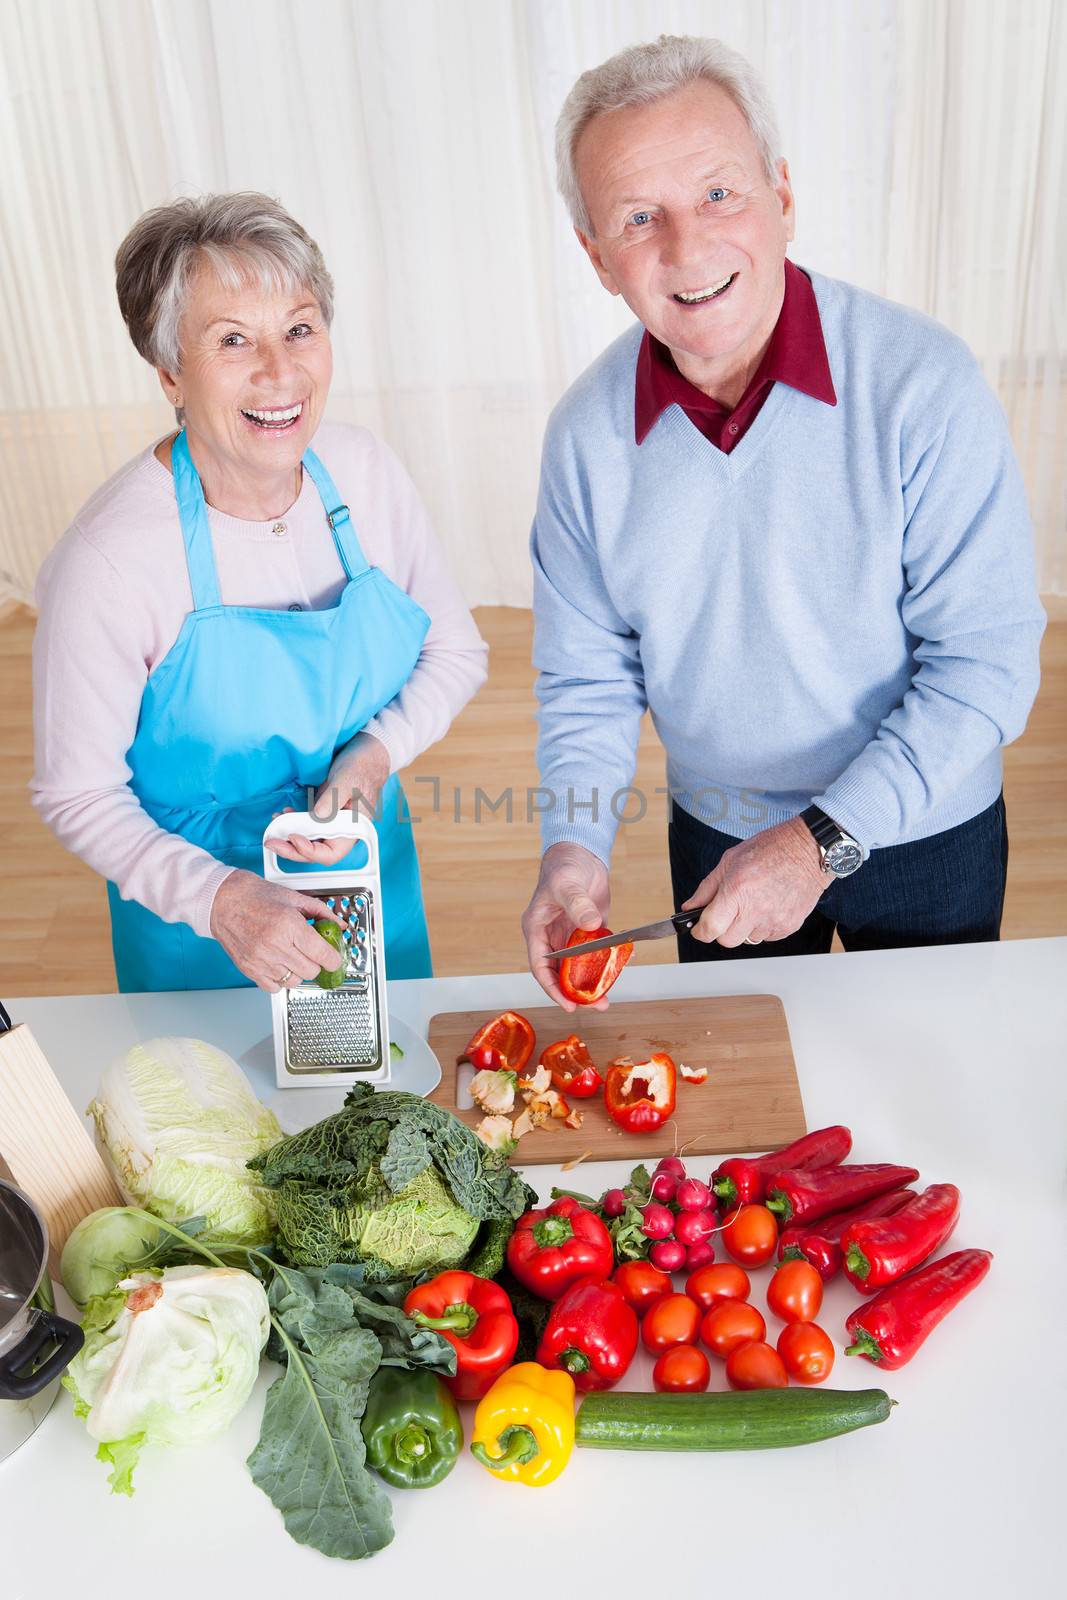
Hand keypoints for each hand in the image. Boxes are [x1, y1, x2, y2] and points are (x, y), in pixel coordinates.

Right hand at [209, 869, 346, 991]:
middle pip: (311, 971)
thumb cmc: (254, 896)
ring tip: (292, 955)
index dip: (334, 958)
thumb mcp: (293, 897)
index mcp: (289, 926)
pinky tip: (279, 963)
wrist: (222, 900)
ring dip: (298, 971)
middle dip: (316, 962)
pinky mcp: (250, 969)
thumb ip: (321, 912)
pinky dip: (281, 979)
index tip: (334, 957)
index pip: (322, 955)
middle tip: (312, 951)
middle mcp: (275, 946)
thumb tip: (339, 925)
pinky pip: (274, 987)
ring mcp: (261, 960)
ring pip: (295, 981)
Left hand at [265, 732, 390, 867]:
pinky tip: (282, 815)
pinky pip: (306, 826)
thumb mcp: (346, 781)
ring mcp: (331, 824)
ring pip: (308, 840)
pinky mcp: (323, 814)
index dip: (311, 851)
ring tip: (273, 828)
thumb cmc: (361, 768)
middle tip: (271, 842)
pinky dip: (292, 823)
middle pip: (315, 851)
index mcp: (353, 829)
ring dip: (288, 837)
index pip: (331, 853)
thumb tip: (317, 816)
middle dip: (292, 849)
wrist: (364, 757)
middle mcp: (341, 831)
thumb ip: (332, 800)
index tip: (294, 838)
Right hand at [521, 842, 610, 1010]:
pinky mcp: (587, 932)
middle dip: (575, 992)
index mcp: (537, 929)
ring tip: (605, 1000)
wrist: (581, 853)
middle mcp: (551, 937)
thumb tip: (590, 924)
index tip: (567, 1004)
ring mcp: (570, 936)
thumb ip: (577, 905)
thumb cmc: (564, 866)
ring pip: (577, 968)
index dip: (552, 988)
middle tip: (595, 1004)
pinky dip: (604, 964)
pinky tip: (619, 971)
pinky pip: (594, 953)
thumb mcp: (567, 885)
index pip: (540, 966)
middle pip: (560, 973)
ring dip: (590, 983)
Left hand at [681, 816, 827, 946]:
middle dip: (722, 929)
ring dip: (745, 927)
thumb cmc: (771, 849)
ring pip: (748, 939)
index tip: (699, 927)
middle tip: (728, 911)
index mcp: (737, 891)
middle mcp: (755, 910)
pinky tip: (768, 905)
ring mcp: (774, 921)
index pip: (710, 929)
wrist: (808, 850)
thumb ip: (707, 888)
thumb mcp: (730, 860)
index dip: (700, 930)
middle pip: (727, 940)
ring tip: (754, 902)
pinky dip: (763, 926)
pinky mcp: (789, 926)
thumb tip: (690, 906)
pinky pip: (767, 936)